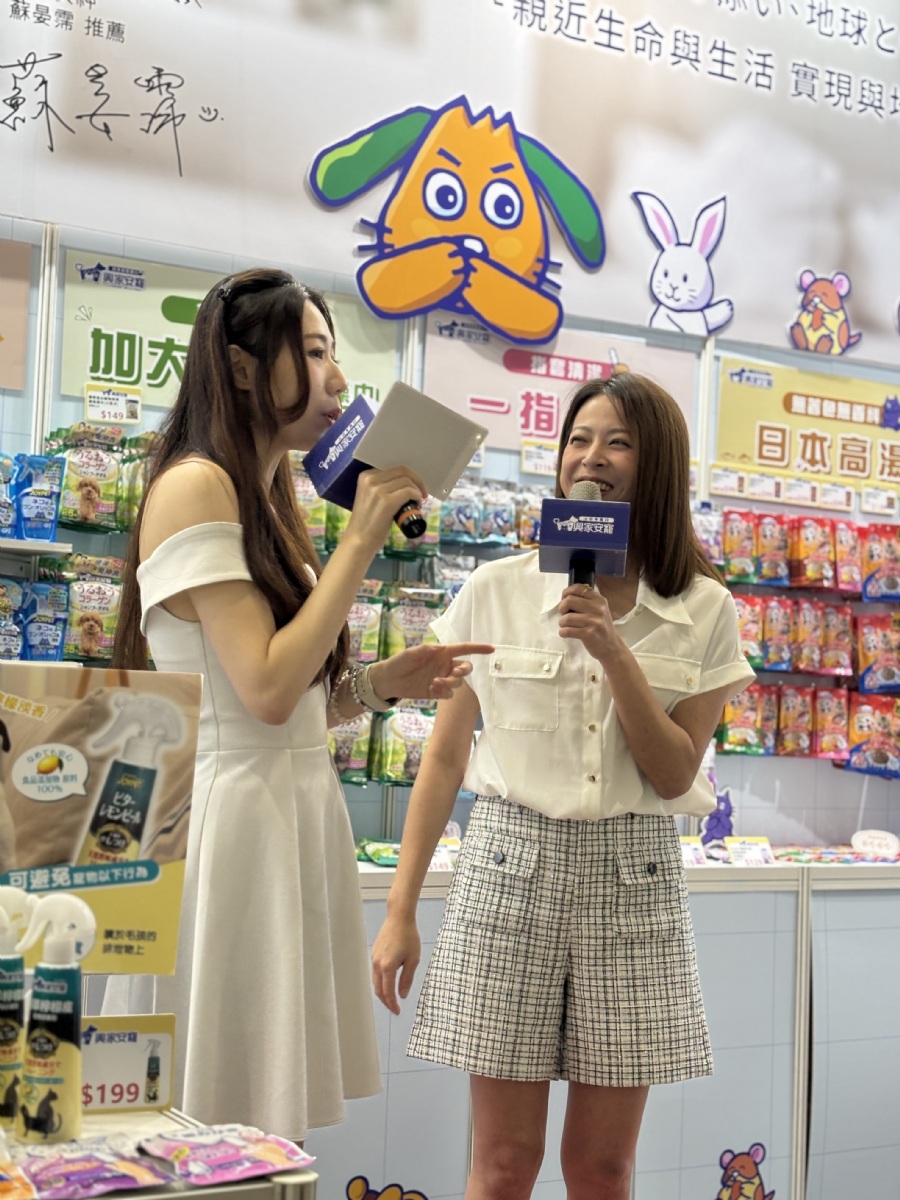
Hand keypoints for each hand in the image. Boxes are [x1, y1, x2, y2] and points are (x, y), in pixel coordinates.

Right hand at [346, 466, 427, 552]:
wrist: (358, 542)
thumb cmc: (366, 523)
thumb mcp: (369, 498)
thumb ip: (381, 488)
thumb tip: (404, 483)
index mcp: (365, 476)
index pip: (394, 468)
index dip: (409, 476)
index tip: (415, 487)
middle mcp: (370, 479)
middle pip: (402, 472)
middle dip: (416, 481)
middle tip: (422, 494)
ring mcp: (378, 490)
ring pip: (407, 482)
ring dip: (418, 491)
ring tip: (417, 503)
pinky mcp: (387, 502)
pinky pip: (409, 492)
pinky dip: (417, 497)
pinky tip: (417, 506)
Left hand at [371, 641, 493, 702]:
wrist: (388, 680)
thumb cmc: (400, 661)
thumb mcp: (413, 652)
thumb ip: (428, 650)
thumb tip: (442, 648)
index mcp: (442, 653)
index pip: (464, 649)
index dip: (478, 648)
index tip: (491, 649)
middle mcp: (444, 666)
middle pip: (465, 668)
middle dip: (463, 671)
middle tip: (453, 674)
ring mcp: (441, 679)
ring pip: (458, 683)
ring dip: (450, 683)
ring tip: (434, 683)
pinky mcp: (436, 692)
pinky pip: (448, 694)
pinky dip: (443, 692)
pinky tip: (432, 689)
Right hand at [372, 914, 420, 1013]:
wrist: (399, 917)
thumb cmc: (409, 937)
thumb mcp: (413, 959)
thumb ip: (407, 979)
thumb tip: (402, 995)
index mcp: (387, 967)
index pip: (388, 992)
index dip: (392, 1004)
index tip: (398, 1012)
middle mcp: (377, 964)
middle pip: (378, 990)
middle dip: (386, 1001)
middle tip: (394, 1008)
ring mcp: (374, 958)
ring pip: (375, 982)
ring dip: (383, 992)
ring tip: (392, 998)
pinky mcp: (374, 953)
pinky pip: (375, 973)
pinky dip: (381, 982)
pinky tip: (388, 982)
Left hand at [558, 584, 622, 664]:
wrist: (611, 646)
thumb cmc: (601, 627)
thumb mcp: (599, 610)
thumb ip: (586, 601)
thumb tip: (566, 595)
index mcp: (599, 600)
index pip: (578, 588)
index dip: (566, 593)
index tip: (564, 600)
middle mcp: (598, 608)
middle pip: (569, 601)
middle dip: (562, 608)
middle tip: (565, 615)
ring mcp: (594, 621)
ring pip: (566, 618)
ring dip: (562, 623)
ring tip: (566, 626)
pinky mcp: (589, 634)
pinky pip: (567, 631)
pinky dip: (563, 632)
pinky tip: (567, 633)